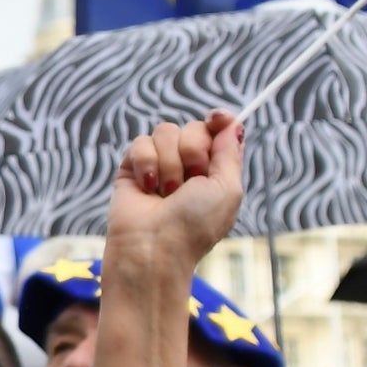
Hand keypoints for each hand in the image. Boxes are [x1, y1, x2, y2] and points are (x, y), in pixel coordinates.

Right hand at [104, 111, 243, 268]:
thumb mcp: (228, 189)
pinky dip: (146, 164)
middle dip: (193, 151)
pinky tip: (147, 188)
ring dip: (169, 163)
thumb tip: (233, 122)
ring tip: (166, 192)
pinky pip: (141, 142)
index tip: (216, 118)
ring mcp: (159, 165)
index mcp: (214, 170)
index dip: (218, 120)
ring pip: (165, 132)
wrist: (154, 248)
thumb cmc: (195, 225)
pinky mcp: (133, 167)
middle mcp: (187, 165)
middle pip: (192, 127)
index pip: (217, 131)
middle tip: (190, 181)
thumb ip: (230, 152)